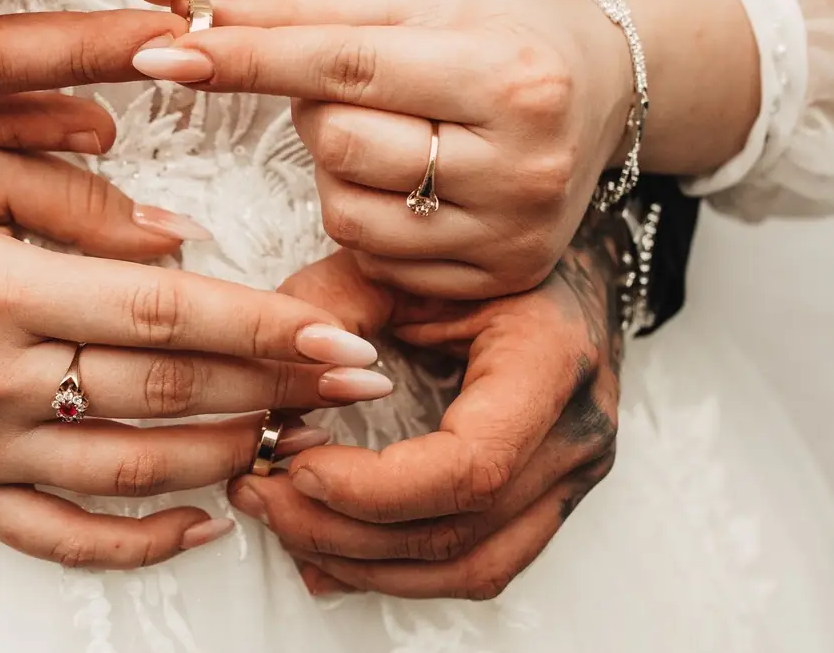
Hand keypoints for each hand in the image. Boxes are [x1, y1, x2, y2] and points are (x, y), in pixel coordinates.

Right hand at [0, 148, 393, 567]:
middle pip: (163, 394)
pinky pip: (63, 539)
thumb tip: (183, 242)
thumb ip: (81, 194)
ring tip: (298, 435)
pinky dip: (141, 540)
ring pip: (130, 470)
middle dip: (274, 391)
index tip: (339, 335)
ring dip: (228, 457)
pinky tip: (204, 520)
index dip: (261, 327)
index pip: (161, 312)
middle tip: (356, 387)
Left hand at [132, 0, 635, 296]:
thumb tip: (186, 15)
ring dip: (337, 166)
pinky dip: (366, 213)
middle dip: (316, 109)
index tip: (166, 50)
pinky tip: (410, 178)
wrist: (606, 82)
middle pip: (340, 144)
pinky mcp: (499, 277)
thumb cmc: (502, 25)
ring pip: (346, 211)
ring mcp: (513, 233)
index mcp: (508, 73)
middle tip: (358, 83)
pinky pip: (375, 258)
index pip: (345, 66)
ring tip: (391, 127)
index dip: (248, 57)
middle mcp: (522, 164)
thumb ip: (300, 8)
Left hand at [228, 230, 621, 598]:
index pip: (471, 465)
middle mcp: (574, 433)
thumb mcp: (398, 263)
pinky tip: (331, 558)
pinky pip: (478, 566)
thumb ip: (330, 310)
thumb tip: (272, 391)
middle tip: (259, 497)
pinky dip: (397, 572)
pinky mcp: (549, 503)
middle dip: (344, 529)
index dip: (375, 486)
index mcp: (549, 360)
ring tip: (283, 526)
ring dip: (364, 563)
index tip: (296, 467)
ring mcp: (570, 479)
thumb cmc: (473, 262)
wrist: (554, 268)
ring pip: (469, 568)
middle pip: (460, 529)